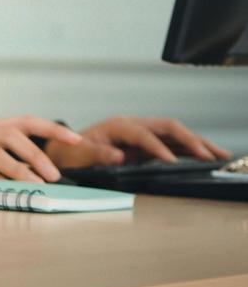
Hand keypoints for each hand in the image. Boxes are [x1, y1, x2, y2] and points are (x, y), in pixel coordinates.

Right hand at [0, 116, 82, 182]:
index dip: (51, 130)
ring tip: (38, 185)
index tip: (76, 139)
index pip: (24, 121)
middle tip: (54, 174)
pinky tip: (10, 190)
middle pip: (12, 135)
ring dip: (21, 170)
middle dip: (37, 154)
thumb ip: (3, 157)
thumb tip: (35, 171)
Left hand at [44, 115, 230, 169]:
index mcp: (117, 125)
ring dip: (197, 142)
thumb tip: (118, 156)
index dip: (157, 147)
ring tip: (219, 154)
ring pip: (174, 133)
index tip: (171, 161)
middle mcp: (133, 125)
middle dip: (188, 138)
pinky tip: (206, 156)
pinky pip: (173, 143)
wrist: (67, 152)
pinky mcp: (148, 144)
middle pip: (166, 126)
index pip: (142, 134)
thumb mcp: (79, 154)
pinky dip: (190, 149)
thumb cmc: (72, 153)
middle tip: (207, 155)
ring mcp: (142, 133)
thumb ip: (98, 154)